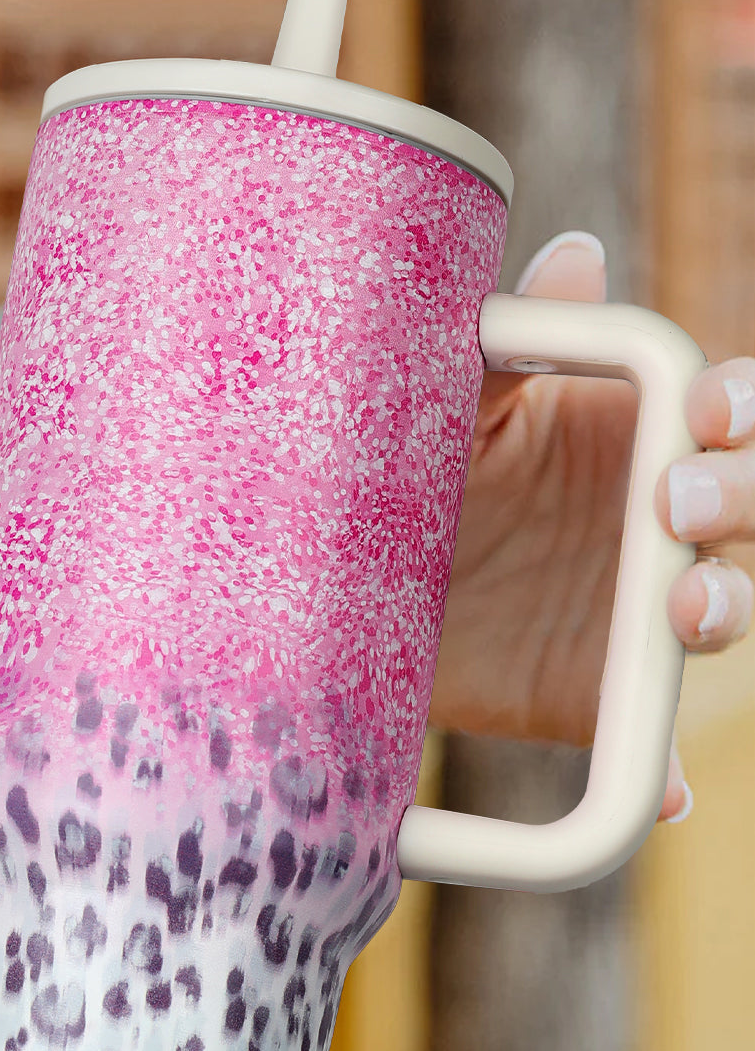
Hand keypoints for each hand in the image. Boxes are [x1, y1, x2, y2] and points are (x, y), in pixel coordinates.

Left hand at [431, 230, 753, 818]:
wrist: (336, 588)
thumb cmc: (400, 472)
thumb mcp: (443, 409)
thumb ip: (511, 344)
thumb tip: (578, 257)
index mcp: (631, 434)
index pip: (726, 411)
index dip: (738, 406)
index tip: (701, 412)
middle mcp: (650, 524)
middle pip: (750, 507)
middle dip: (742, 498)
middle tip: (672, 508)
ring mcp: (632, 616)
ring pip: (724, 610)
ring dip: (726, 609)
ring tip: (683, 616)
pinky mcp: (596, 697)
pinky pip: (650, 746)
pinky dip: (664, 773)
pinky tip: (666, 793)